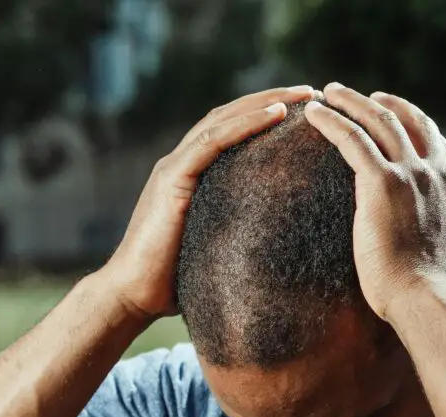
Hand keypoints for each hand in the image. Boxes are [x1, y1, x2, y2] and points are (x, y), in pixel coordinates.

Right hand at [102, 86, 315, 318]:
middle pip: (230, 116)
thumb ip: (237, 232)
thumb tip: (280, 245)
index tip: (306, 111)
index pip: (232, 131)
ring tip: (302, 95)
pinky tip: (275, 115)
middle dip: (272, 99)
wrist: (133, 296)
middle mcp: (182, 163)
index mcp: (193, 175)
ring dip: (265, 102)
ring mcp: (175, 168)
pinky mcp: (172, 180)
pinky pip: (212, 143)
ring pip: (223, 120)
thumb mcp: (216, 247)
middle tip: (312, 91)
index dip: (265, 116)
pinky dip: (244, 124)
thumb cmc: (176, 281)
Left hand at [304, 83, 445, 320]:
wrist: (436, 303)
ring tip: (331, 92)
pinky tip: (314, 113)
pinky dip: (331, 120)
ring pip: (379, 121)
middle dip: (388, 105)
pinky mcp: (381, 183)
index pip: (439, 146)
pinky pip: (351, 138)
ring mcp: (412, 175)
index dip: (419, 128)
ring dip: (353, 101)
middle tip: (369, 97)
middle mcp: (439, 173)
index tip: (403, 121)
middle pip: (411, 123)